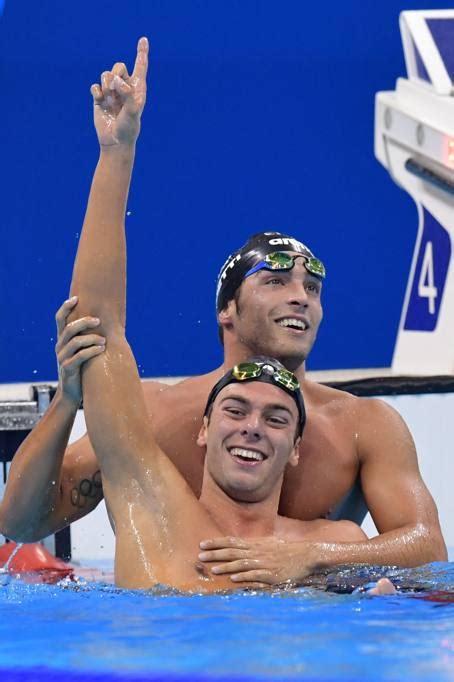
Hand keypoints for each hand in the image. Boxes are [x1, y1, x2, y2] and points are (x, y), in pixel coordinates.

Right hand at [55, 297, 105, 405]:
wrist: (71, 394)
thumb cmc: (81, 370)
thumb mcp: (82, 351)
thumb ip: (88, 338)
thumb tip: (106, 321)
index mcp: (62, 340)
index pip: (59, 319)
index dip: (65, 307)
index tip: (76, 298)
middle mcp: (59, 347)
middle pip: (68, 328)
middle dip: (84, 322)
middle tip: (98, 321)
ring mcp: (62, 358)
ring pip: (75, 342)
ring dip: (92, 338)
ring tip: (104, 340)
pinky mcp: (67, 369)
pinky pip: (79, 357)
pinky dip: (92, 351)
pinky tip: (102, 349)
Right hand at [90, 37, 148, 147]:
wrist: (115, 141)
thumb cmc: (128, 128)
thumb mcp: (133, 111)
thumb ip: (127, 94)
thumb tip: (116, 81)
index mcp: (137, 89)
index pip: (140, 66)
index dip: (141, 53)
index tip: (144, 39)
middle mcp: (125, 88)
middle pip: (118, 66)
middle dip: (115, 74)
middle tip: (115, 89)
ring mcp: (112, 93)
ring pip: (105, 74)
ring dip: (106, 84)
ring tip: (108, 97)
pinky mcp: (100, 98)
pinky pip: (95, 86)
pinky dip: (96, 91)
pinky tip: (100, 100)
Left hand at [198, 536, 315, 585]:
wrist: (306, 555)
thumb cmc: (286, 551)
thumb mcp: (267, 543)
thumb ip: (252, 545)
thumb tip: (237, 545)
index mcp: (255, 544)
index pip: (231, 541)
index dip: (216, 542)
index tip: (202, 544)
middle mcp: (257, 552)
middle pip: (232, 552)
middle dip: (215, 554)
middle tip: (199, 556)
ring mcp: (264, 563)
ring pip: (242, 564)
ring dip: (227, 566)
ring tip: (213, 569)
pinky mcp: (271, 575)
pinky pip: (255, 576)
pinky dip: (244, 577)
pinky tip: (234, 579)